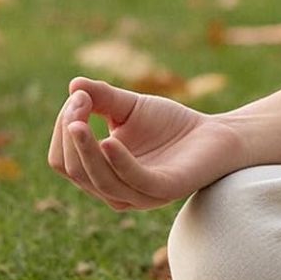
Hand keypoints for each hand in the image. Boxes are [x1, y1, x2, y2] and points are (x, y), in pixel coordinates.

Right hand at [49, 76, 245, 211]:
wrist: (217, 134)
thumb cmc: (171, 124)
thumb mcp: (130, 107)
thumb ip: (102, 97)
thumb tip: (73, 84)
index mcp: (100, 174)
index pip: (63, 159)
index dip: (63, 129)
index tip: (78, 96)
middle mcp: (114, 191)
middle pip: (75, 170)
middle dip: (71, 138)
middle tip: (80, 103)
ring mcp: (138, 195)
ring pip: (99, 180)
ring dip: (85, 151)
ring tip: (79, 123)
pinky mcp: (164, 190)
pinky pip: (133, 181)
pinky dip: (119, 162)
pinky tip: (110, 141)